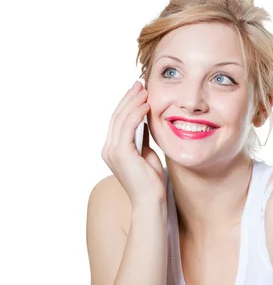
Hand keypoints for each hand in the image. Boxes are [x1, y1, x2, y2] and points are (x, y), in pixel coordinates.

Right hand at [101, 80, 164, 206]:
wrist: (151, 200)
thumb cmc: (151, 181)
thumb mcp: (147, 154)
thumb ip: (142, 139)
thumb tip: (145, 123)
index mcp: (113, 149)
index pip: (118, 121)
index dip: (128, 104)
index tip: (139, 91)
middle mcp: (109, 149)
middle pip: (117, 116)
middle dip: (129, 98)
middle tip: (140, 84)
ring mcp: (113, 151)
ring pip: (121, 119)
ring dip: (134, 102)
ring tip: (145, 90)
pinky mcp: (121, 153)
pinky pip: (127, 127)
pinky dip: (137, 114)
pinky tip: (146, 105)